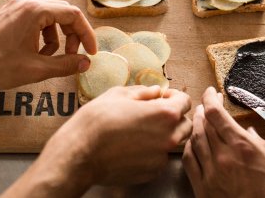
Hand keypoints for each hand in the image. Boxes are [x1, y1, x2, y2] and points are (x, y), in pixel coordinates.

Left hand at [0, 0, 96, 88]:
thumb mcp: (35, 69)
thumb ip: (64, 65)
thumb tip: (85, 63)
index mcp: (35, 11)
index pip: (73, 15)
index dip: (86, 34)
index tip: (90, 52)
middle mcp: (26, 3)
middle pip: (62, 13)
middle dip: (72, 36)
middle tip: (72, 57)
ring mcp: (16, 7)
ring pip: (49, 18)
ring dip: (56, 38)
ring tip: (48, 59)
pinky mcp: (8, 15)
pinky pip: (35, 21)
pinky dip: (41, 36)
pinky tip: (33, 55)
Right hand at [8, 85, 191, 195]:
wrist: (80, 153)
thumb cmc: (97, 120)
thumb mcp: (118, 94)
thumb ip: (143, 92)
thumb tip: (156, 91)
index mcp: (164, 113)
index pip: (185, 101)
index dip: (174, 95)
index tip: (162, 96)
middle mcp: (168, 137)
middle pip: (185, 124)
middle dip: (174, 116)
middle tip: (154, 112)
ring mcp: (161, 158)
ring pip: (173, 143)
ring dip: (165, 134)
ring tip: (142, 130)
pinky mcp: (151, 172)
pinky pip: (160, 158)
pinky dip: (153, 151)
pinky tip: (134, 146)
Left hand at [183, 86, 264, 197]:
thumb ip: (262, 145)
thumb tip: (249, 133)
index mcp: (242, 147)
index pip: (217, 114)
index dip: (210, 98)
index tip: (211, 92)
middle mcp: (223, 157)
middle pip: (204, 124)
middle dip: (204, 110)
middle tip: (206, 104)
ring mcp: (211, 173)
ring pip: (195, 140)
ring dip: (195, 125)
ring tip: (199, 119)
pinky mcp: (203, 188)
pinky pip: (189, 161)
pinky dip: (189, 147)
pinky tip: (192, 143)